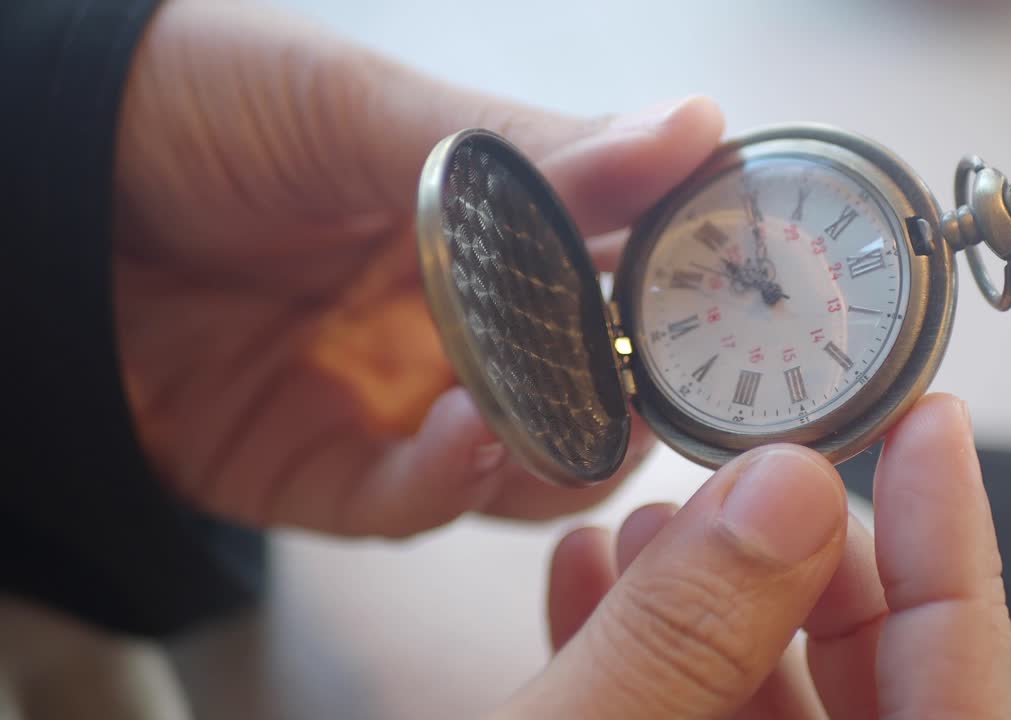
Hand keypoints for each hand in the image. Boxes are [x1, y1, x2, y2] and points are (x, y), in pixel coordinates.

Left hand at [111, 0, 724, 535]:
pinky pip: (416, 502)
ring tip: (568, 408)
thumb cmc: (201, 106)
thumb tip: (691, 126)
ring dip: (561, 446)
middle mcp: (464, 318)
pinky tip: (464, 434)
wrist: (39, 185)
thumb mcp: (363, 107)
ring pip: (528, 462)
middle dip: (644, 389)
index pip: (626, 266)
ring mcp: (404, 398)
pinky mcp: (331, 468)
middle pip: (596, 383)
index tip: (745, 290)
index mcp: (493, 221)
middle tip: (678, 376)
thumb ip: (524, 149)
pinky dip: (453, 480)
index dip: (688, 283)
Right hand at [494, 394, 1010, 718]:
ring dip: (706, 587)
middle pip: (866, 670)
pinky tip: (588, 577)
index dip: (953, 546)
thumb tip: (786, 491)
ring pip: (764, 682)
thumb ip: (680, 640)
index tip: (930, 424)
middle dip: (796, 549)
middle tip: (749, 464)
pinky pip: (683, 710)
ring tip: (643, 517)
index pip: (959, 687)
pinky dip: (643, 643)